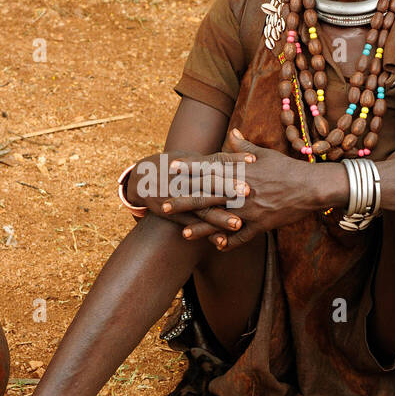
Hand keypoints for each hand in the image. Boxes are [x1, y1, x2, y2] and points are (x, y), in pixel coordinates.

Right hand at [126, 149, 256, 242]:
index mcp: (192, 164)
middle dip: (228, 188)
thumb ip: (215, 159)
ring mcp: (178, 198)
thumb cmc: (174, 165)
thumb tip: (242, 154)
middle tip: (248, 191)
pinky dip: (206, 233)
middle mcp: (184, 180)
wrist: (141, 179)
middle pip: (208, 183)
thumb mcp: (191, 157)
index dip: (234, 161)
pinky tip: (222, 242)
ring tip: (238, 224)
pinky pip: (192, 225)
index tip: (253, 161)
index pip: (216, 161)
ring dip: (219, 217)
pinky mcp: (174, 215)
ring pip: (201, 208)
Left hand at [170, 129, 321, 249]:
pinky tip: (216, 246)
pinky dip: (229, 242)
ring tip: (183, 234)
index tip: (171, 168)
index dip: (189, 169)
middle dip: (185, 201)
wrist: (311, 186)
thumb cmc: (287, 167)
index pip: (210, 168)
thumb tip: (232, 130)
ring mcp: (250, 209)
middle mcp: (241, 190)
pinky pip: (242, 236)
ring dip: (200, 227)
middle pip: (208, 196)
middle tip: (164, 205)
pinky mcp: (261, 224)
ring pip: (220, 220)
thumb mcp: (264, 154)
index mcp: (240, 171)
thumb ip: (243, 145)